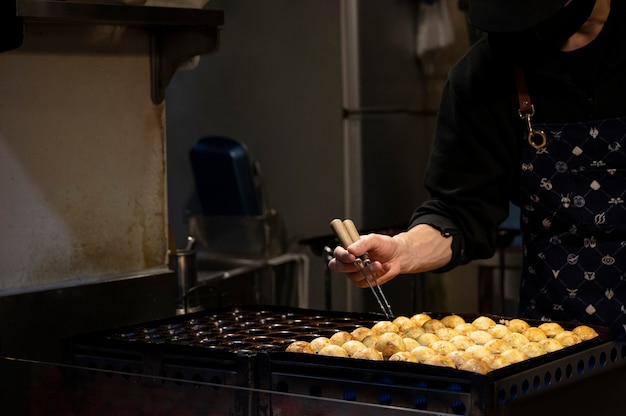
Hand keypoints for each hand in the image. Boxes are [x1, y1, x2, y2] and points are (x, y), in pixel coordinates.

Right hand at [328, 224, 452, 287]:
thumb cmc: (388, 245)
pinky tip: (383, 269)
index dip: (338, 255)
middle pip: (338, 267)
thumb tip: (351, 249)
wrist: (403, 255)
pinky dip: (374, 277)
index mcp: (349, 249)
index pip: (335, 254)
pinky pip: (365, 283)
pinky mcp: (368, 281)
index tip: (348, 253)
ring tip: (378, 263)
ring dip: (366, 271)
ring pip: (352, 277)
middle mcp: (350, 262)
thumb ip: (362, 242)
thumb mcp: (375, 239)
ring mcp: (358, 273)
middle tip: (360, 261)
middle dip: (349, 265)